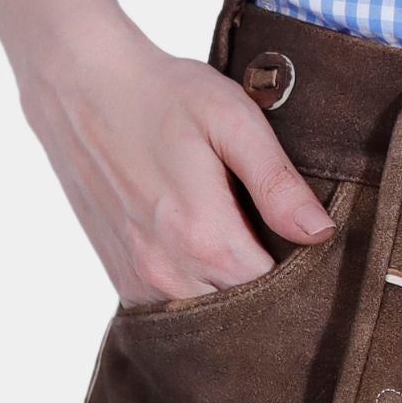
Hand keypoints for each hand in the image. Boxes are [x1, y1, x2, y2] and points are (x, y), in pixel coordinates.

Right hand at [18, 26, 337, 306]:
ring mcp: (137, 280)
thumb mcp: (232, 119)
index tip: (314, 247)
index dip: (303, 274)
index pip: (275, 292)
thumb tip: (320, 232)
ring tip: (248, 244)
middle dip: (270, 290)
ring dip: (231, 292)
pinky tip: (208, 250)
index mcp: (203, 236)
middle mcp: (166, 272)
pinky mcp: (120, 277)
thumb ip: (277, 182)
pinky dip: (197, 291)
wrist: (81, 87)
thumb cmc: (162, 95)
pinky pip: (173, 307)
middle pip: (241, 312)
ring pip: (207, 315)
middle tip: (284, 245)